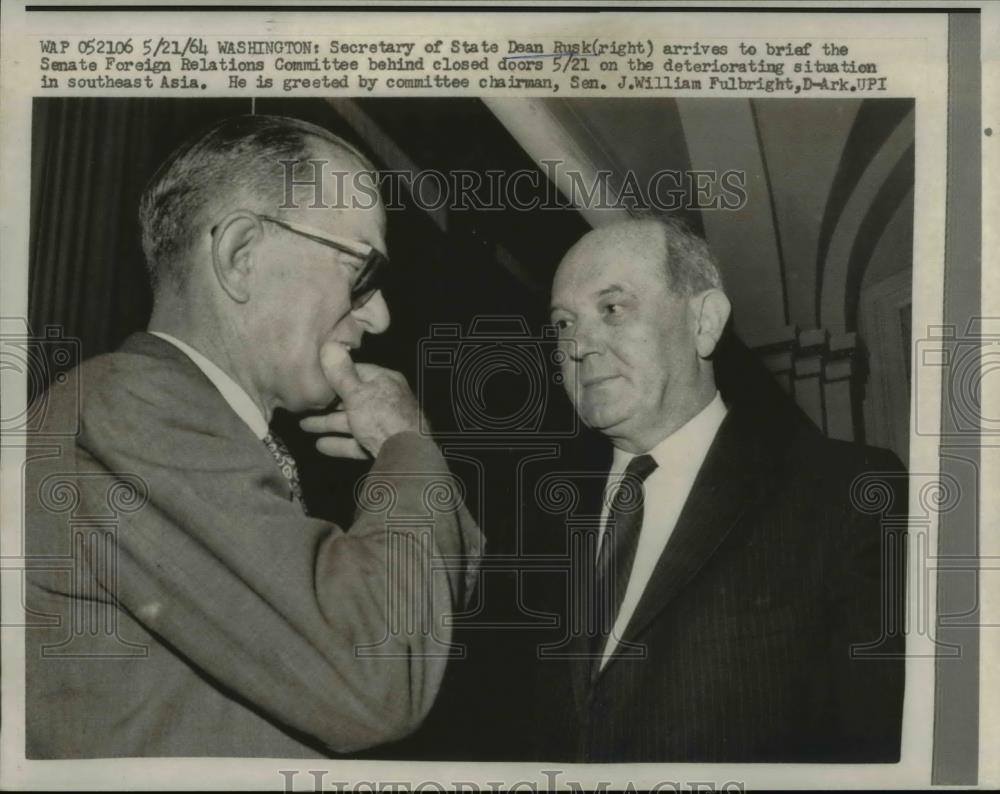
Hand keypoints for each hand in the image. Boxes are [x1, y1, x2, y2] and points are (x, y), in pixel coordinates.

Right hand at [299, 342, 425, 458]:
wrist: (407, 455)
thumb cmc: (382, 417)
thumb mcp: (357, 393)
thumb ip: (341, 374)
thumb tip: (330, 345)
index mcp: (384, 381)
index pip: (357, 372)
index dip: (335, 375)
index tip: (315, 379)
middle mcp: (387, 400)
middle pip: (352, 399)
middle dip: (328, 404)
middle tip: (304, 405)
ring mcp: (386, 423)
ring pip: (353, 421)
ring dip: (328, 424)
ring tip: (304, 426)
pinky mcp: (383, 444)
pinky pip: (358, 441)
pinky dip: (340, 443)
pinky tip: (320, 445)